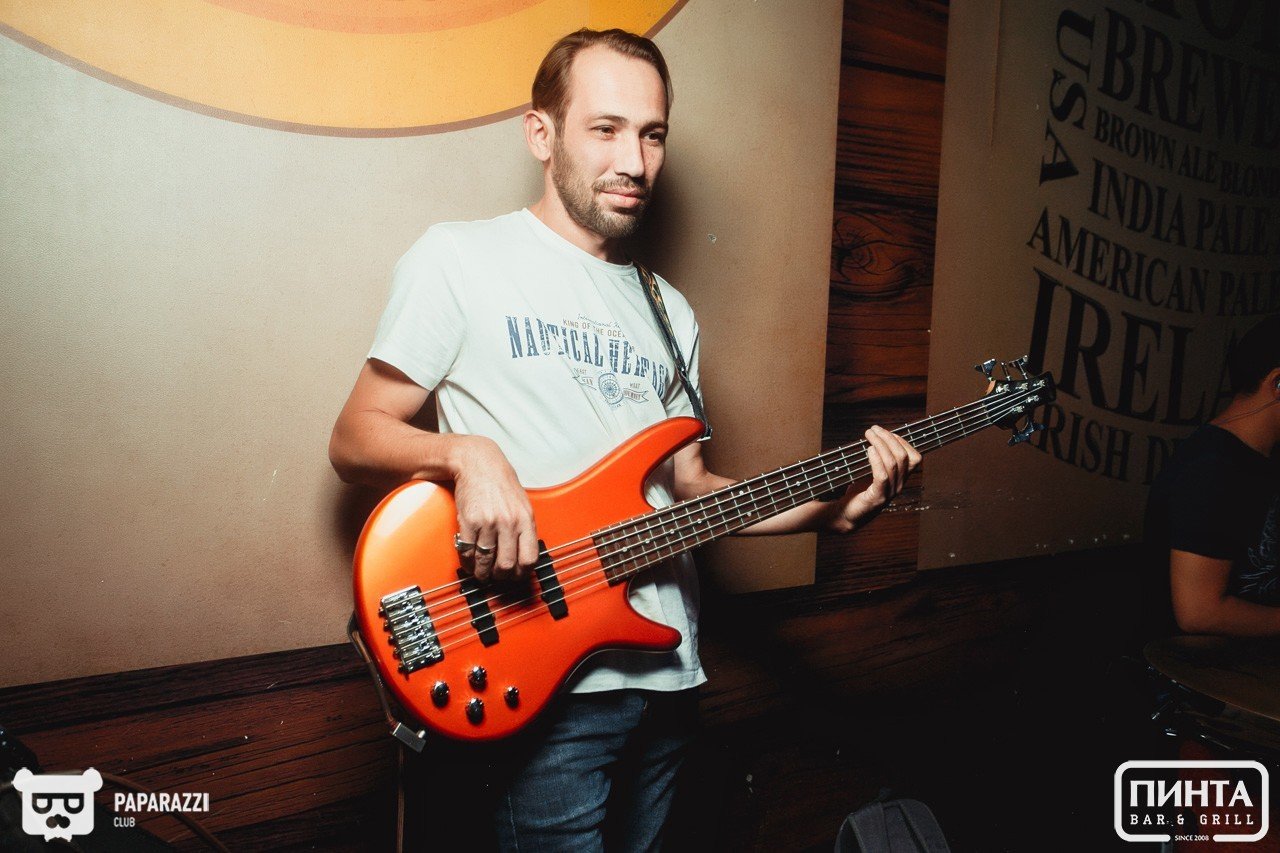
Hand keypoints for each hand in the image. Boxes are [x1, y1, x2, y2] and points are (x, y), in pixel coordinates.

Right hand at [451, 437, 539, 582]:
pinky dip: (467, 562)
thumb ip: (525, 528)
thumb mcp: (522, 503)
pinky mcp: (468, 521)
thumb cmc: (501, 483)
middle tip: (496, 578)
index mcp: (526, 519)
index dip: (522, 573)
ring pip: (485, 561)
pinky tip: (469, 563)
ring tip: (481, 574)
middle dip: (501, 577)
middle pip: (506, 564)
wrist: (478, 462)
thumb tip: (525, 556)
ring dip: (482, 573)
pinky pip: (468, 551)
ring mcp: (488, 522)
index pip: (529, 558)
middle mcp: (509, 522)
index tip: (516, 576)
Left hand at [832, 426, 920, 531]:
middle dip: (888, 438)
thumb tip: (877, 436)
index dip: (902, 442)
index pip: (914, 458)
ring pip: (893, 463)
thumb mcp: (872, 473)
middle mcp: (899, 485)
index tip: (885, 432)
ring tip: (868, 435)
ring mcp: (890, 493)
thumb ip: (879, 459)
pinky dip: (877, 460)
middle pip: (903, 457)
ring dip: (880, 444)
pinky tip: (869, 450)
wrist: (846, 515)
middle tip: (873, 429)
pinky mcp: (877, 498)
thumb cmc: (858, 491)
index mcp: (901, 479)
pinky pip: (882, 476)